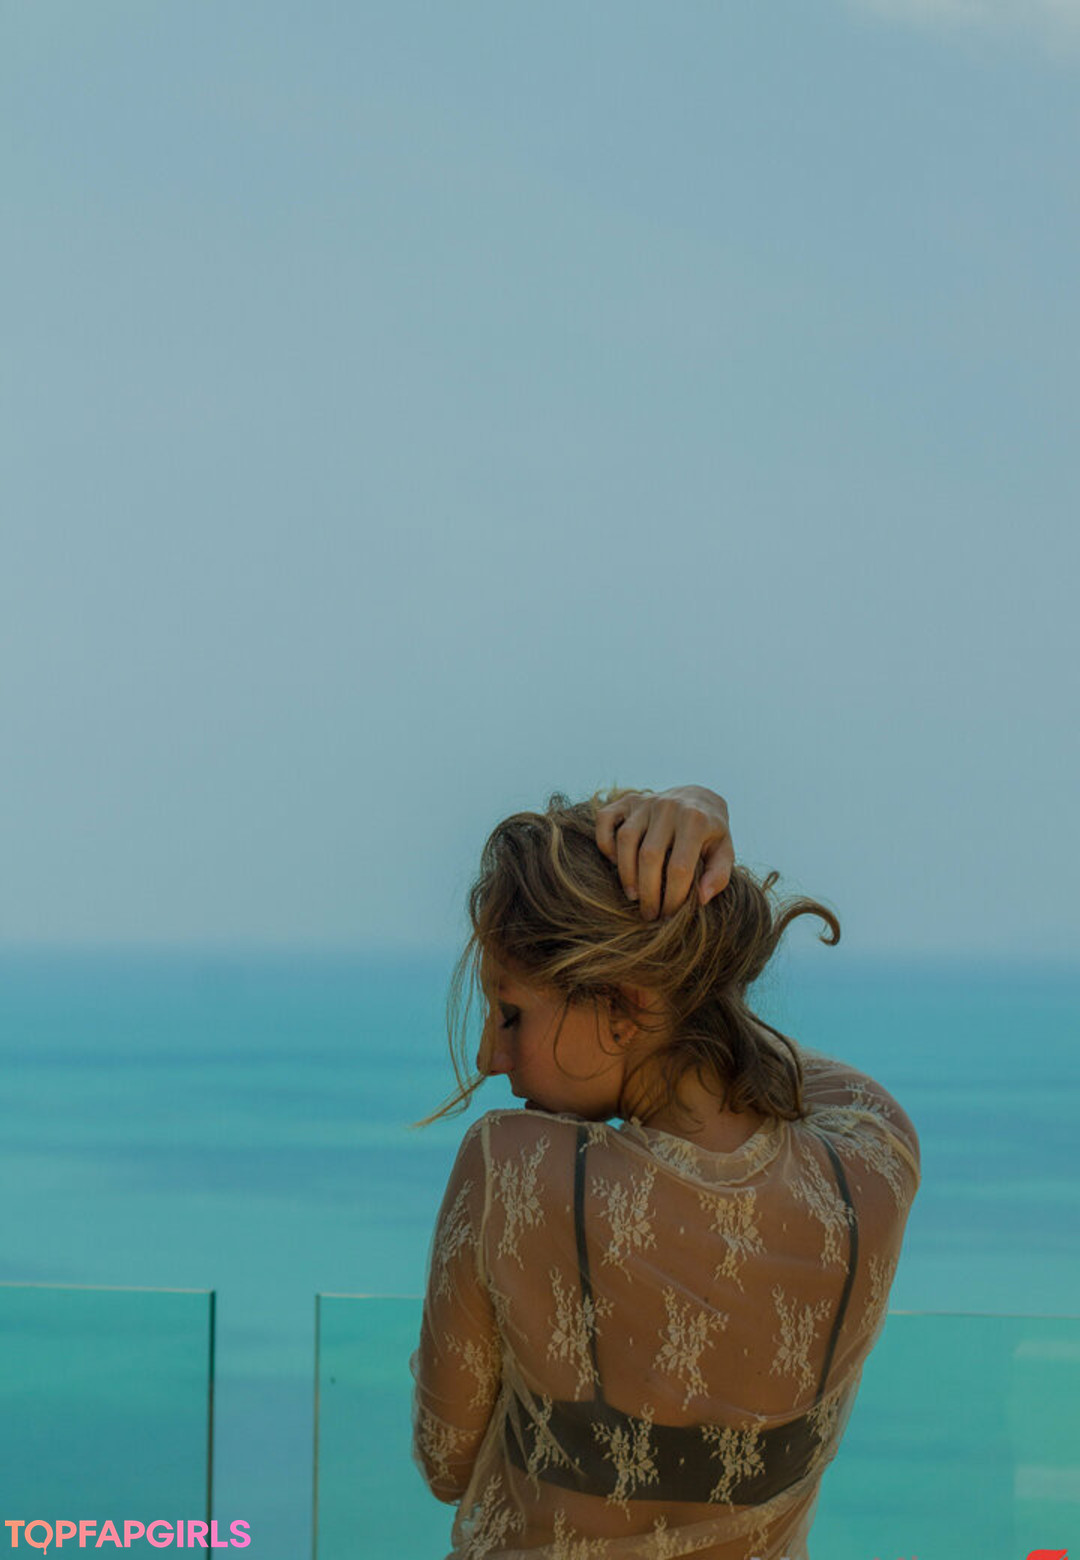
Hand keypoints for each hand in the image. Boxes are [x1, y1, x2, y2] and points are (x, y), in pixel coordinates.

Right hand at [594, 786, 734, 921]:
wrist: (697, 798)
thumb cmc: (711, 834)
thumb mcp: (725, 852)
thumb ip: (718, 875)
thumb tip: (701, 898)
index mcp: (696, 820)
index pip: (680, 867)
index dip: (673, 897)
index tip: (669, 915)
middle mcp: (669, 806)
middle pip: (649, 856)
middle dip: (648, 892)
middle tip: (649, 914)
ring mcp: (646, 801)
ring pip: (625, 839)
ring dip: (626, 873)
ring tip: (633, 896)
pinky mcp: (627, 800)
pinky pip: (605, 820)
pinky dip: (605, 843)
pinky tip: (615, 863)